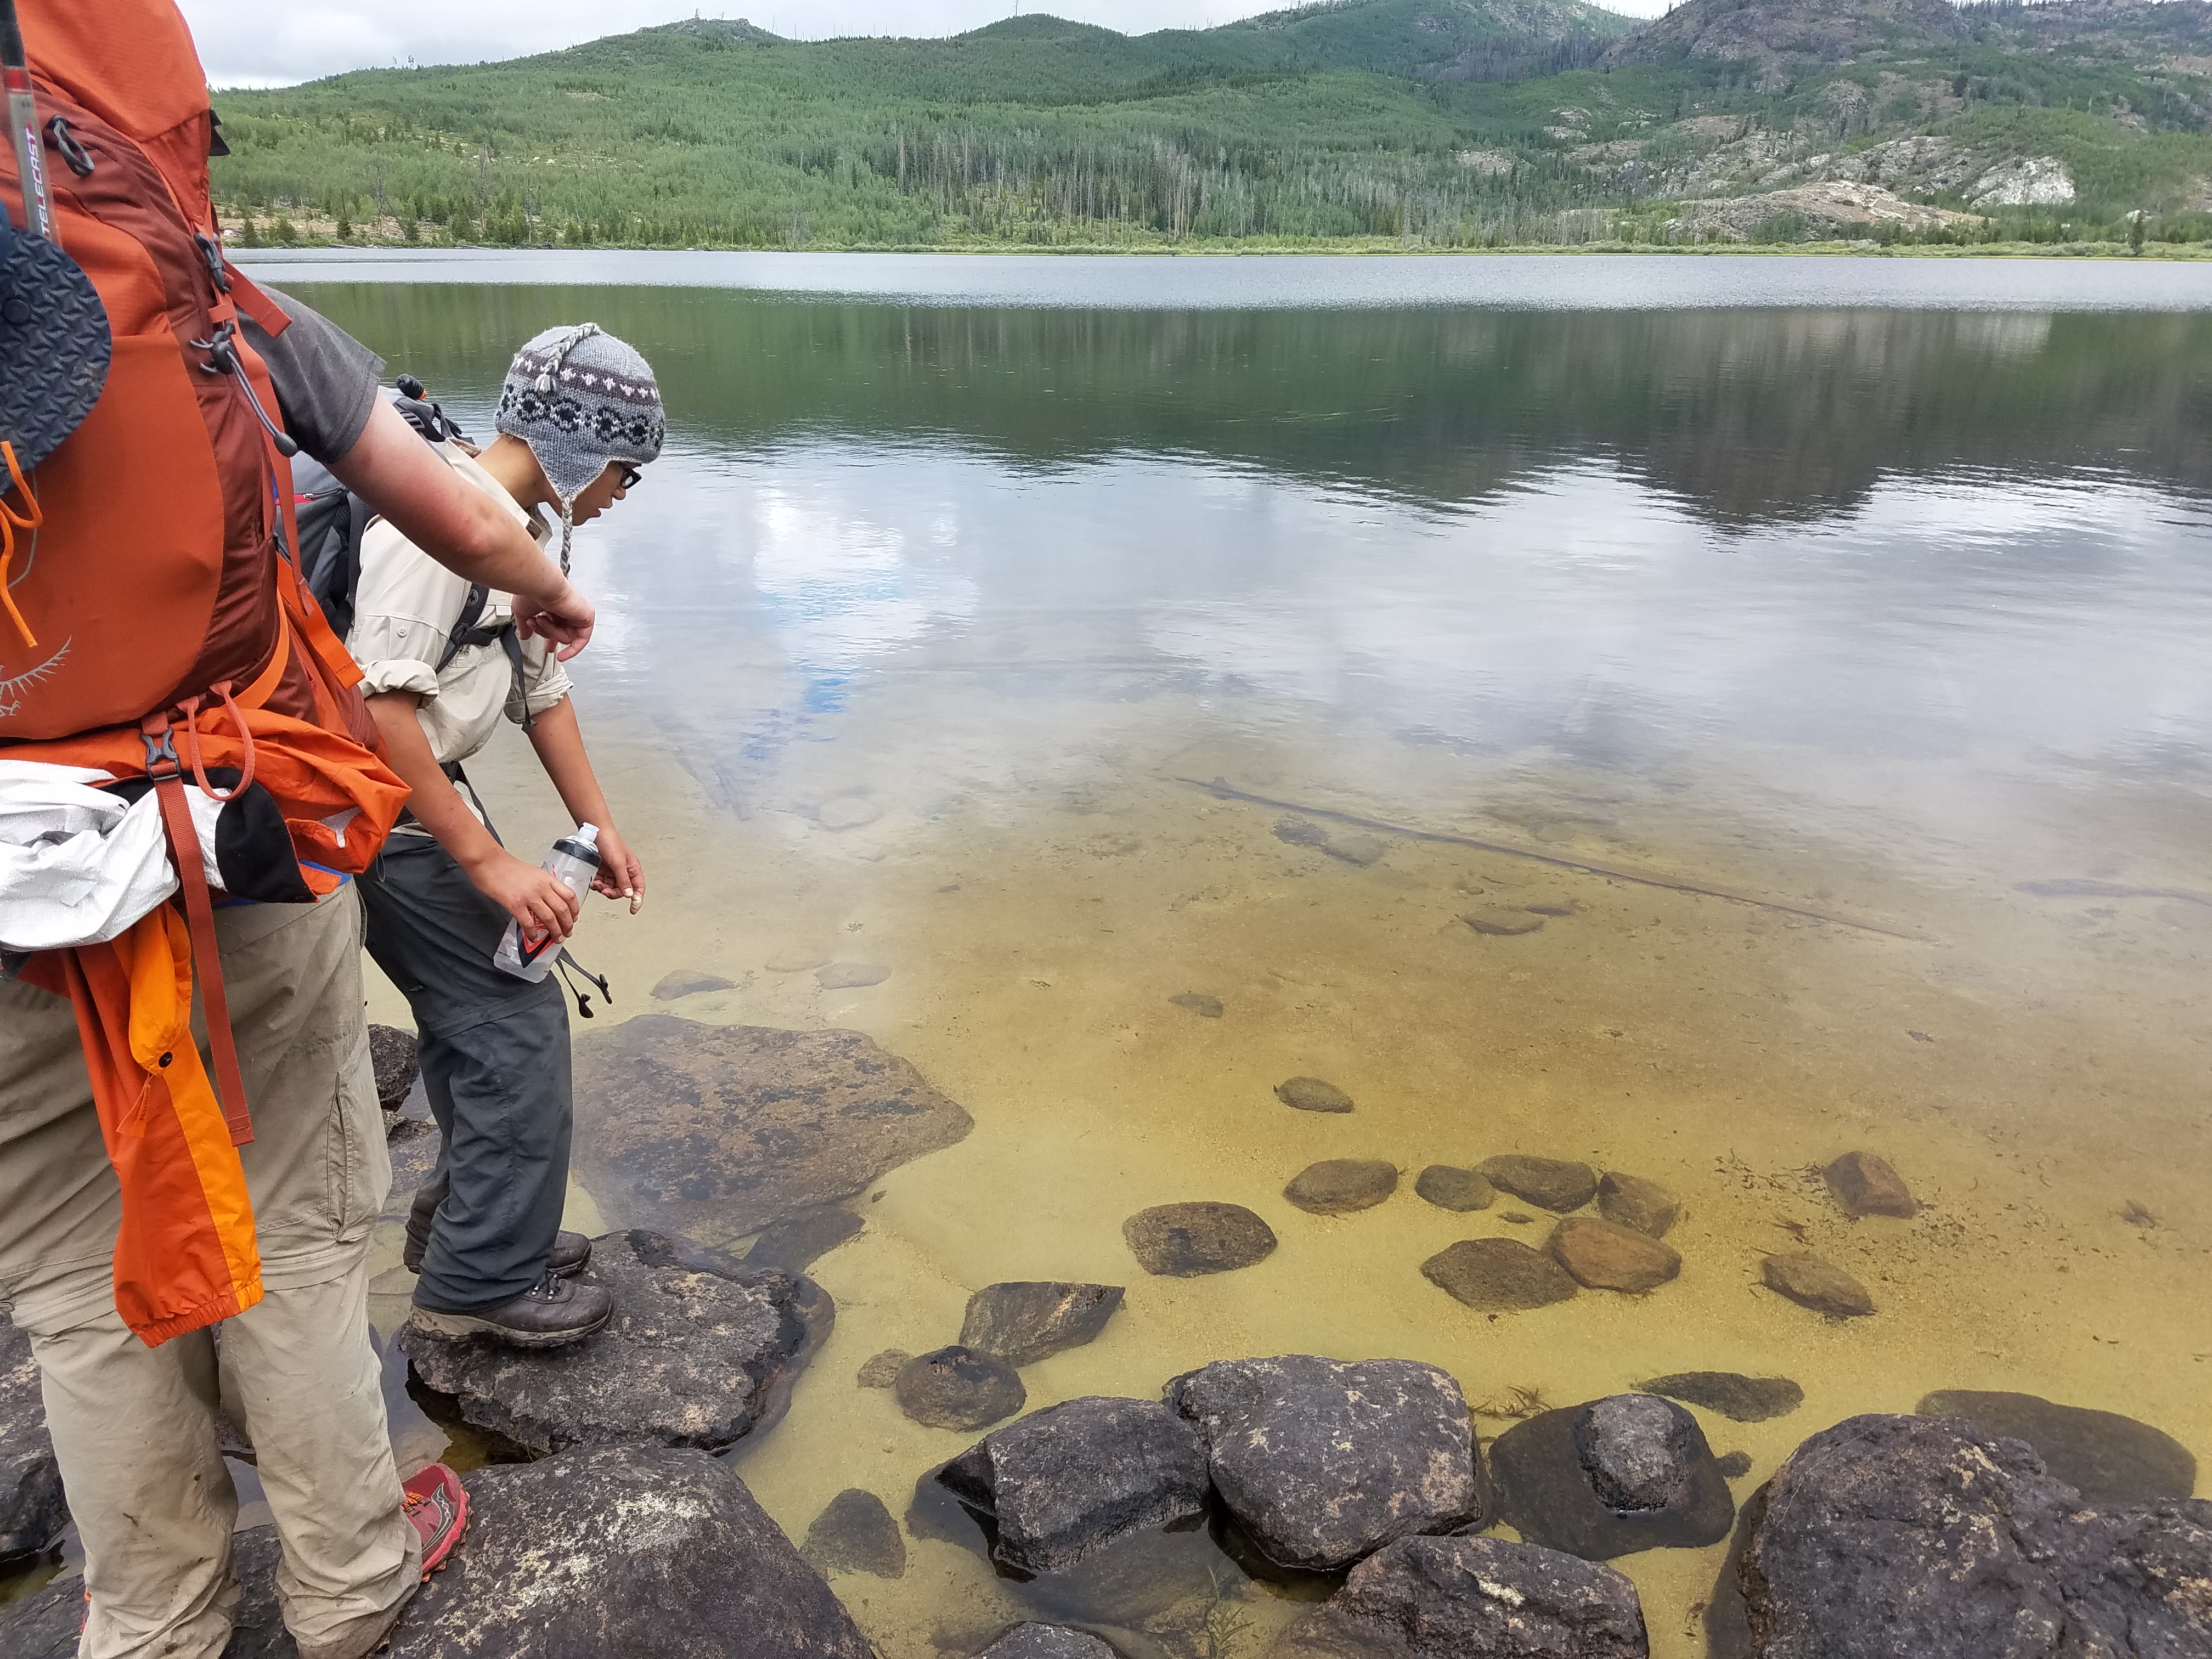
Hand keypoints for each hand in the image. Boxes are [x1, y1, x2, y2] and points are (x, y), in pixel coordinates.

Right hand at [463, 847, 580, 942]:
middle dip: (567, 925)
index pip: (569, 895)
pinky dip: (533, 933)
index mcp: (546, 878)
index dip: (574, 910)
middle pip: (562, 909)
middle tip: (567, 933)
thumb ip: (542, 885)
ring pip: (549, 918)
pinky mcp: (515, 904)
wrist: (488, 862)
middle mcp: (541, 887)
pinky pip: (528, 923)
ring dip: (555, 931)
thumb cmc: (506, 867)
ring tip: (556, 938)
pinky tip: (533, 937)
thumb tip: (548, 901)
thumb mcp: (532, 873)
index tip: (574, 918)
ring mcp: (528, 896)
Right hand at [513, 579, 594, 661]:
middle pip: (562, 634)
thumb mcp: (523, 612)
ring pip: (566, 637)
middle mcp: (566, 609)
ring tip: (542, 619)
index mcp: (554, 607)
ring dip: (551, 632)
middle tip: (548, 646)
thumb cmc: (533, 592)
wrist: (542, 586)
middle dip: (552, 639)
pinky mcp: (586, 617)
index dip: (550, 637)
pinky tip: (563, 655)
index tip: (547, 646)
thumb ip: (525, 625)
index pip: (555, 626)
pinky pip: (581, 640)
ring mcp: (577, 613)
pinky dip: (573, 649)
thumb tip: (524, 635)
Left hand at [591, 824, 644, 913]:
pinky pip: (602, 882)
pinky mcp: (603, 869)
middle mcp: (624, 870)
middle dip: (613, 892)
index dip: (637, 899)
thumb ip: (624, 880)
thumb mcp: (618, 863)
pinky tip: (594, 879)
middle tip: (605, 891)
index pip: (639, 888)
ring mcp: (613, 870)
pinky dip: (598, 883)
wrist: (595, 831)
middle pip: (623, 890)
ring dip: (603, 888)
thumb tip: (630, 894)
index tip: (633, 909)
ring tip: (597, 883)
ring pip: (611, 887)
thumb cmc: (610, 841)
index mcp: (633, 868)